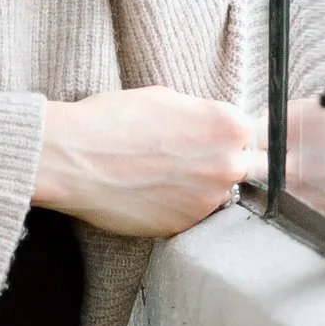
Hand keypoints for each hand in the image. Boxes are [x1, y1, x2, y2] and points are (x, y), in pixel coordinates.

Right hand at [32, 89, 263, 237]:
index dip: (228, 138)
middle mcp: (228, 165)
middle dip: (220, 164)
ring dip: (200, 189)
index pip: (250, 135)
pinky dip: (177, 208)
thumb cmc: (113, 120)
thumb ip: (203, 117)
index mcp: (229, 126)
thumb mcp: (168, 98)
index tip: (211, 142)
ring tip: (162, 177)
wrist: (74, 158)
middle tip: (186, 161)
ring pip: (217, 196)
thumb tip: (214, 130)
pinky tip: (151, 194)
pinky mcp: (185, 226)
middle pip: (242, 168)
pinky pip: (192, 217)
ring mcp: (208, 200)